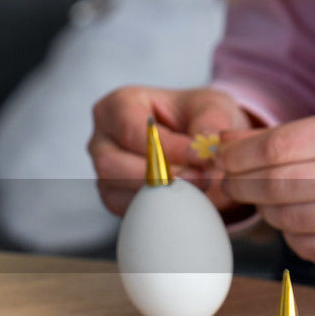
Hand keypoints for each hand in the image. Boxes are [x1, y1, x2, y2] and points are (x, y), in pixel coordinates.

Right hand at [89, 86, 251, 214]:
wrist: (196, 140)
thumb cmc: (195, 116)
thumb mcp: (211, 107)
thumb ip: (210, 123)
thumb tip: (204, 147)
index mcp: (118, 105)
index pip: (131, 130)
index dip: (166, 147)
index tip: (199, 157)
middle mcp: (103, 138)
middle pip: (112, 164)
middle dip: (158, 175)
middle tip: (198, 177)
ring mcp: (104, 171)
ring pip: (116, 191)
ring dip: (159, 194)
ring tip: (196, 186)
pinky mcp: (113, 196)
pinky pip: (125, 209)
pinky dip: (156, 208)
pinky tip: (181, 197)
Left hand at [217, 107, 314, 270]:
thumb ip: (286, 135)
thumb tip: (224, 144)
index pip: (276, 148)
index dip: (239, 157)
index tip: (224, 160)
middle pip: (276, 185)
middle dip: (243, 185)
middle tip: (233, 183)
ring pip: (287, 219)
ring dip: (267, 210)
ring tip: (271, 199)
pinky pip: (306, 248)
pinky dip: (291, 235)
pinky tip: (299, 221)